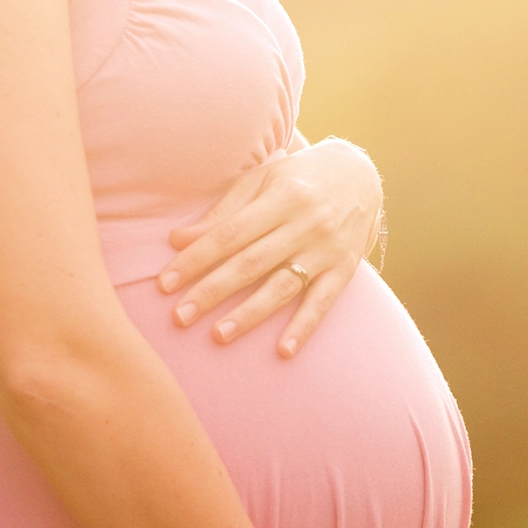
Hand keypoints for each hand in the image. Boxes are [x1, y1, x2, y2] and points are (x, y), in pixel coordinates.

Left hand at [157, 138, 381, 357]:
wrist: (361, 176)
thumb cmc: (300, 179)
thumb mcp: (262, 181)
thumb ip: (223, 211)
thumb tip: (177, 239)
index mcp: (280, 197)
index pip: (229, 234)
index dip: (195, 259)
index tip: (165, 283)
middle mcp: (304, 224)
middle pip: (250, 263)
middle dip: (212, 291)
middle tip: (180, 317)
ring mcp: (326, 250)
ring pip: (282, 286)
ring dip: (250, 314)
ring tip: (219, 335)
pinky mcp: (344, 270)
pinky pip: (321, 303)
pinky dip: (303, 327)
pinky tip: (283, 351)